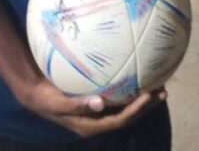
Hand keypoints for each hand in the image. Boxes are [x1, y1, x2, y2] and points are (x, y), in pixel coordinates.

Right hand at [16, 75, 165, 137]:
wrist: (35, 94)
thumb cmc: (46, 98)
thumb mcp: (58, 103)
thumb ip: (77, 105)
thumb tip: (101, 103)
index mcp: (91, 125)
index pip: (120, 120)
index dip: (136, 110)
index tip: (149, 96)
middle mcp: (98, 120)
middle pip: (128, 115)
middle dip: (146, 105)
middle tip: (163, 90)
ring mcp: (98, 111)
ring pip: (125, 106)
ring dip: (142, 98)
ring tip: (158, 84)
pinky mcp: (96, 101)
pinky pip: (117, 96)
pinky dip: (129, 88)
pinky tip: (137, 73)